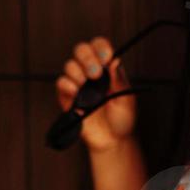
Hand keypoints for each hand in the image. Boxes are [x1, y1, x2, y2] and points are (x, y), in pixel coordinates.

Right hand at [56, 36, 136, 152]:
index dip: (101, 47)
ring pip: (70, 65)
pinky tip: (76, 93)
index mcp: (107, 69)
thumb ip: (120, 81)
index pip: (100, 47)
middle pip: (81, 50)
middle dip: (87, 58)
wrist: (111, 141)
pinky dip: (67, 85)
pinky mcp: (67, 97)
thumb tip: (115, 61)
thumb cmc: (122, 120)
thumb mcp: (127, 100)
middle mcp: (91, 73)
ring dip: (77, 72)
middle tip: (95, 74)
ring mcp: (78, 84)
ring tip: (85, 86)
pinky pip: (61, 83)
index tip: (106, 57)